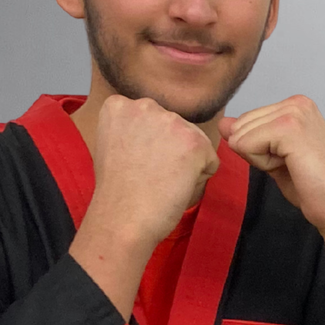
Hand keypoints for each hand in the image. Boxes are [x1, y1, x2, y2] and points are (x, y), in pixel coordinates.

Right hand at [89, 93, 219, 247]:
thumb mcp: (113, 145)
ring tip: (160, 181)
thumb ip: (135, 130)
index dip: (148, 147)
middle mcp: (146, 105)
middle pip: (176, 128)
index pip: (153, 120)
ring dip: (185, 164)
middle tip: (148, 174)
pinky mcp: (195, 142)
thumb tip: (158, 135)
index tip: (134, 162)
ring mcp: (171, 121)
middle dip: (170, 151)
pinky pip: (210, 161)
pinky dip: (199, 179)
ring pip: (194, 143)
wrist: (121, 220)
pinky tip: (174, 187)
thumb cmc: (117, 193)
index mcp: (120, 105)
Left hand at [219, 95, 324, 280]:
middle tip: (293, 166)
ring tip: (295, 167)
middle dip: (258, 153)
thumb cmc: (315, 188)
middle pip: (240, 127)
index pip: (245, 122)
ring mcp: (294, 112)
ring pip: (241, 136)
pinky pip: (246, 144)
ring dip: (262, 160)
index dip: (259, 150)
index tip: (291, 162)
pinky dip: (263, 164)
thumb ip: (250, 138)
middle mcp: (296, 102)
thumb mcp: (274, 158)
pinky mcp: (289, 128)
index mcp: (296, 105)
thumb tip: (223, 123)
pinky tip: (291, 168)